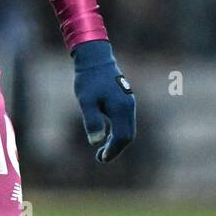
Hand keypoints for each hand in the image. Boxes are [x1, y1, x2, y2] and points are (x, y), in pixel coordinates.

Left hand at [71, 39, 135, 163]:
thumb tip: (96, 142)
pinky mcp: (125, 99)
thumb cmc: (89, 79)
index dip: (113, 150)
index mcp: (121, 108)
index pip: (122, 137)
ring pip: (128, 128)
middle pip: (128, 135)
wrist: (95, 58)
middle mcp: (129, 106)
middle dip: (116, 148)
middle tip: (100, 157)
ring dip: (117, 140)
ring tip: (102, 149)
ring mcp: (128, 102)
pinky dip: (118, 131)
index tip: (100, 158)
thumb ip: (92, 121)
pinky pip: (125, 121)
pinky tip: (107, 134)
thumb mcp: (86, 101)